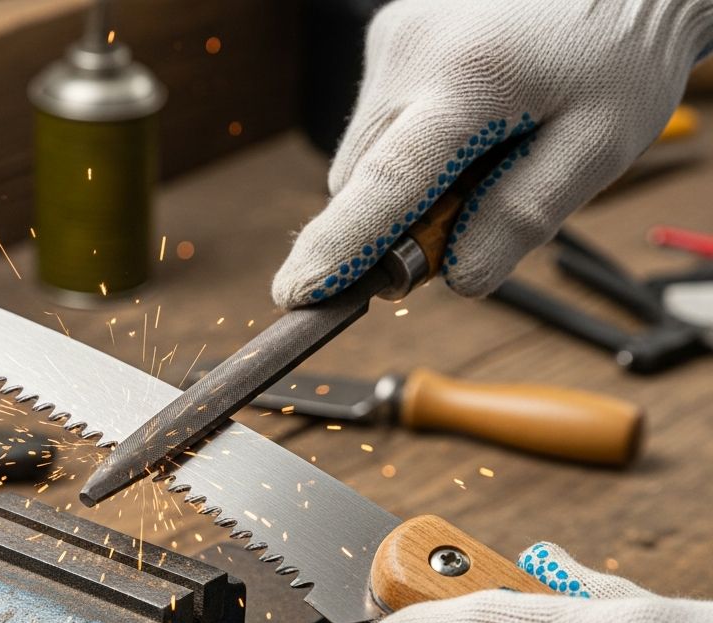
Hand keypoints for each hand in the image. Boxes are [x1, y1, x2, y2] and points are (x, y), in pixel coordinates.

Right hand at [273, 0, 712, 305]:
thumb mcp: (599, 146)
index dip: (337, 250)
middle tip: (456, 231)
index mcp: (468, 82)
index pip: (383, 185)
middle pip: (361, 183)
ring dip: (401, 187)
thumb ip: (522, 217)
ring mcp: (395, 38)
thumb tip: (454, 276)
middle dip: (390, 226)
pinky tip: (464, 125)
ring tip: (476, 160)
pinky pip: (378, 121)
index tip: (297, 295)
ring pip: (364, 156)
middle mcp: (411, 53)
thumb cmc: (618, 50)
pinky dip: (407, 147)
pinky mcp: (392, 34)